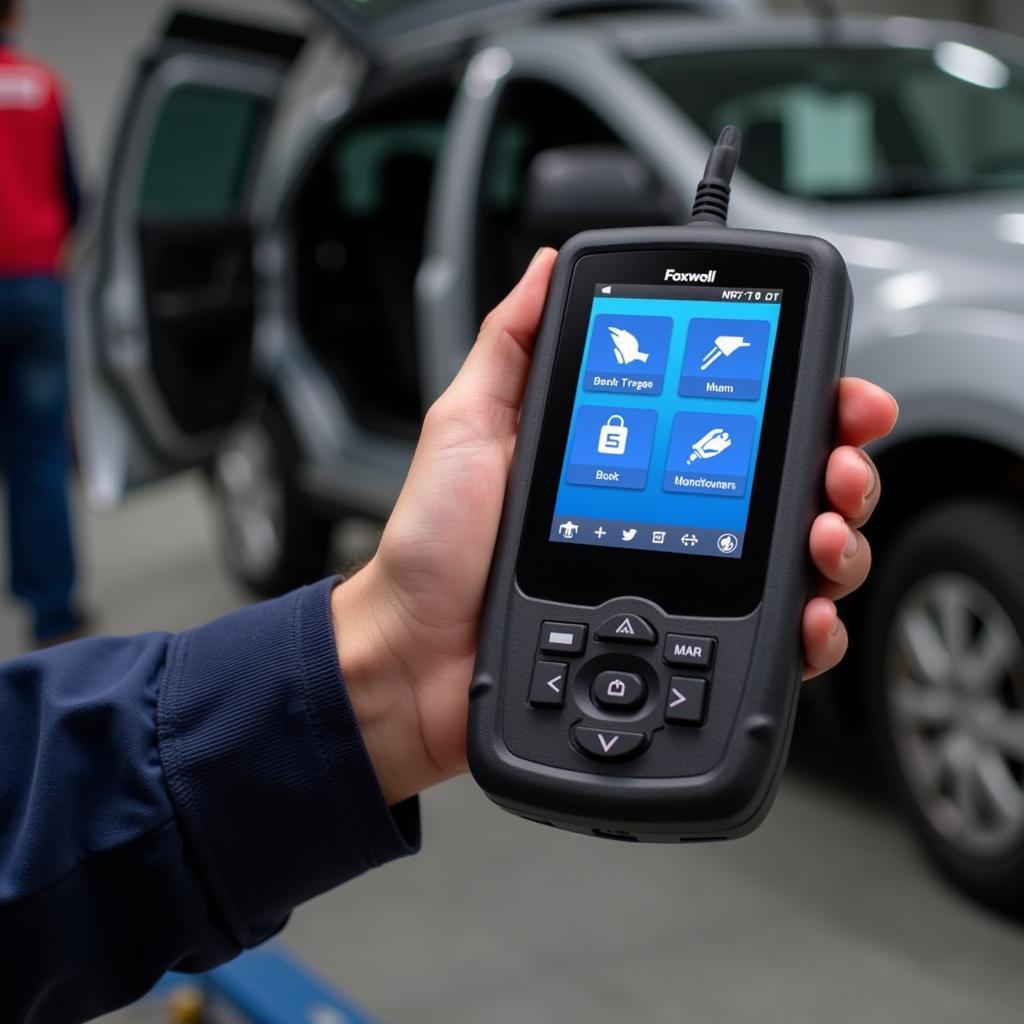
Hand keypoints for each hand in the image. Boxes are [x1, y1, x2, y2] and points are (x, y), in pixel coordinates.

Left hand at [334, 250, 897, 803]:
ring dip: (835, 539)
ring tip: (823, 534)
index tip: (836, 392)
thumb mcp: (465, 426)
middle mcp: (667, 515)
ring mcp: (678, 583)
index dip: (795, 400)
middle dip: (835, 466)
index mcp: (631, 458)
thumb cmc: (433, 549)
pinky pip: (766, 638)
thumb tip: (546, 267)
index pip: (733, 419)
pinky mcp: (679, 648)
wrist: (414, 658)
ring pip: (792, 558)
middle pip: (782, 484)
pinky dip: (809, 628)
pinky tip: (808, 614)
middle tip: (839, 466)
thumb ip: (510, 347)